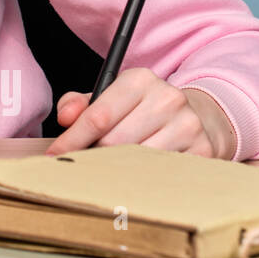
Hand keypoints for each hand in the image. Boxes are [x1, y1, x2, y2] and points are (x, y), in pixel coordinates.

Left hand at [45, 67, 235, 159]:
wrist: (200, 116)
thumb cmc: (142, 109)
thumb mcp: (111, 96)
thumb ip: (79, 103)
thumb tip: (65, 118)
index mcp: (139, 79)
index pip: (98, 116)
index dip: (72, 139)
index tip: (55, 155)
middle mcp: (167, 98)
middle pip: (115, 142)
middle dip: (94, 155)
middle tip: (86, 163)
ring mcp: (188, 125)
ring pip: (137, 161)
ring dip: (118, 168)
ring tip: (112, 166)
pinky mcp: (203, 151)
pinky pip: (161, 174)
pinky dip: (143, 177)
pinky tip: (138, 173)